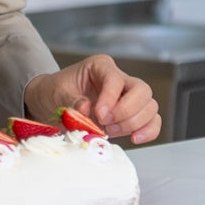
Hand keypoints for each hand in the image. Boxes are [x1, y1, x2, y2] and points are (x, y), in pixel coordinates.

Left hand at [24, 54, 160, 144]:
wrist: (52, 104)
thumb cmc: (55, 92)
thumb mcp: (56, 93)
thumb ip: (71, 101)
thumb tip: (86, 108)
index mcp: (100, 67)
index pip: (115, 79)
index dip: (111, 98)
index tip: (99, 115)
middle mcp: (119, 79)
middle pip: (141, 90)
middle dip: (127, 111)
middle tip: (106, 123)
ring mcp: (128, 96)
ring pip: (150, 106)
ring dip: (134, 123)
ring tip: (110, 130)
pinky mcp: (132, 114)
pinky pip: (152, 121)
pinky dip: (148, 131)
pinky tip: (135, 138)